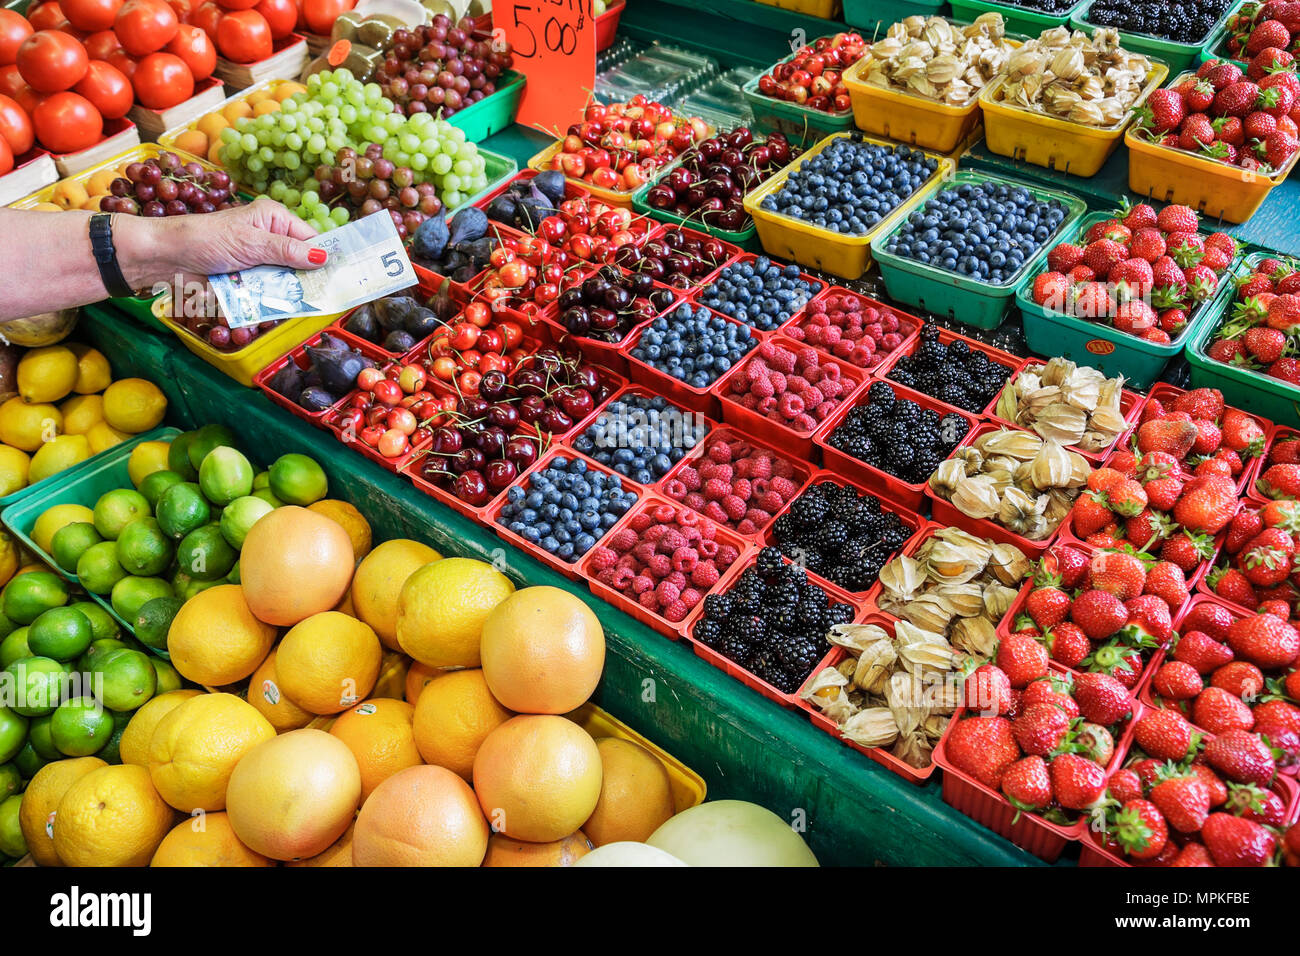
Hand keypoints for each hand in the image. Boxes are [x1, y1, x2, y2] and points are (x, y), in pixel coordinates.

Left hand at [117, 197, 326, 291]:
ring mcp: (261, 262)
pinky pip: (271, 294)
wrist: (168, 259)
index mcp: (275, 220)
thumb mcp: (252, 243)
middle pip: (303, 262)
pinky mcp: (250, 282)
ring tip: (311, 305)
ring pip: (289, 281)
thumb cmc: (206, 239)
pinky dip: (276, 302)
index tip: (345, 274)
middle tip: (331, 295)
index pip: (311, 239)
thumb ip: (288, 252)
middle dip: (312, 278)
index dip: (327, 256)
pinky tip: (286, 309)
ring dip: (293, 292)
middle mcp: (271, 240)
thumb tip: (324, 257)